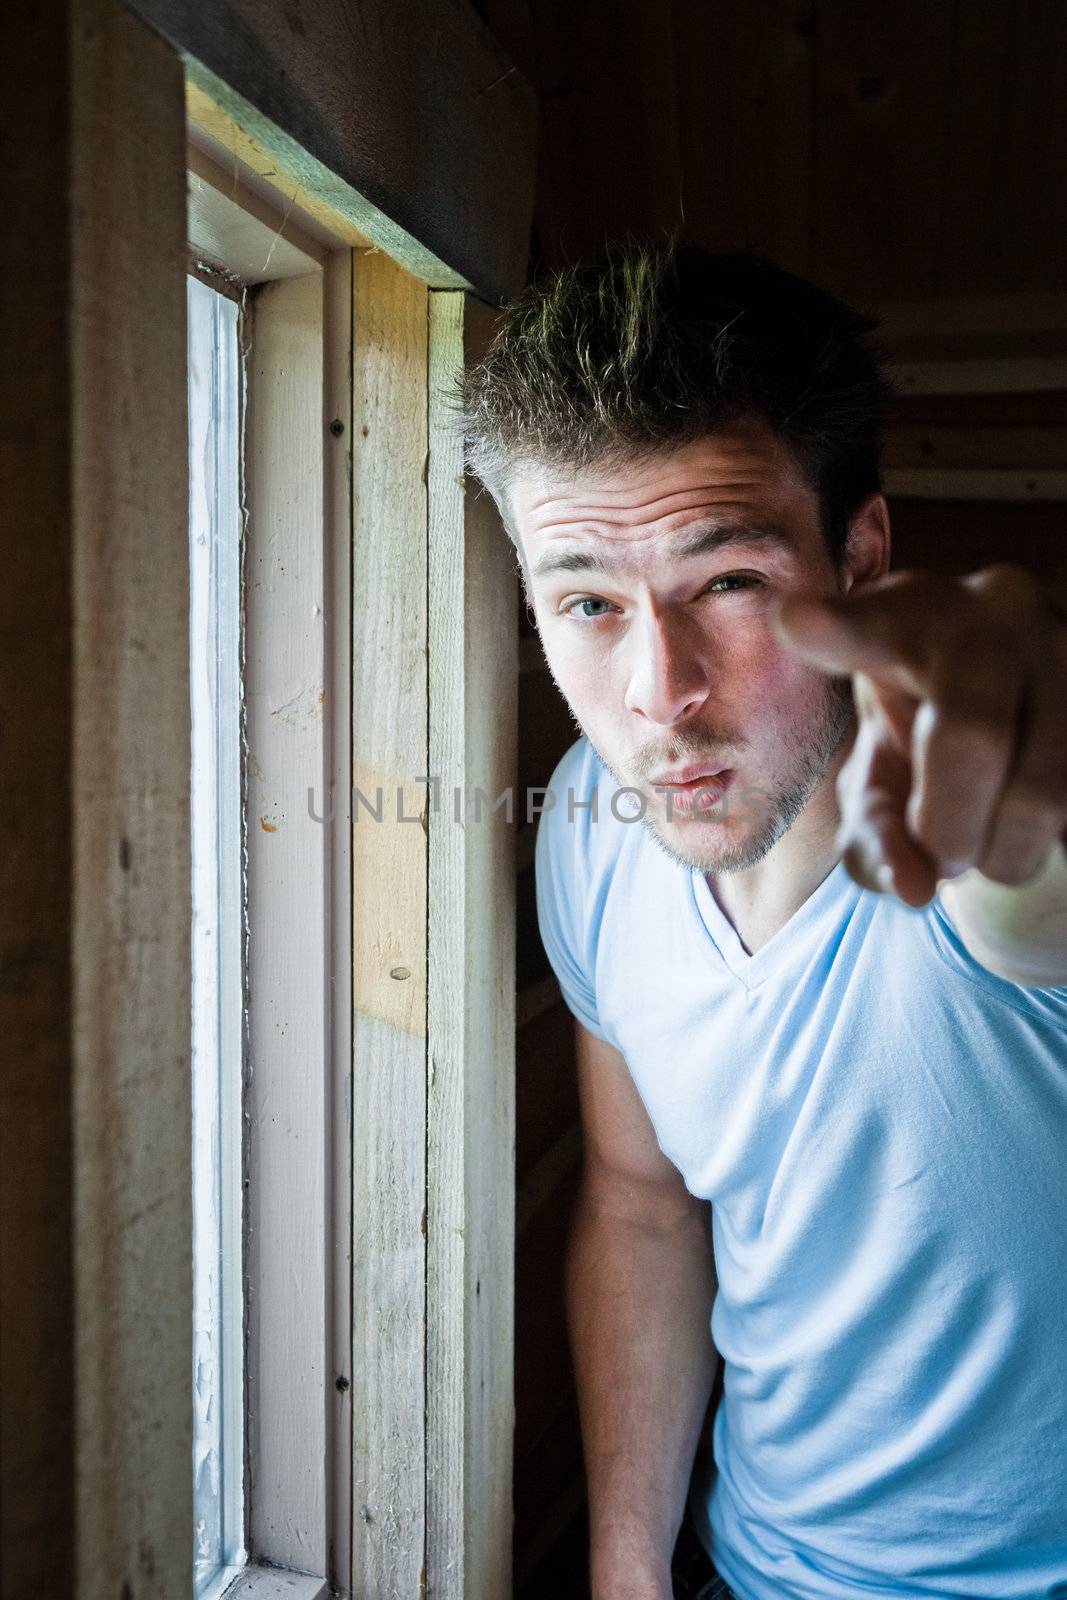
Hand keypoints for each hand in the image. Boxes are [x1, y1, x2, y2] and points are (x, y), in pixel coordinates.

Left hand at [768, 564, 1066, 907]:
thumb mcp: (881, 787)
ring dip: (1006, 853)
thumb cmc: (925, 748)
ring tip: (990, 843)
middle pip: (971, 736)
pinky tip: (1035, 827)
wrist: (1025, 720)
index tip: (791, 620)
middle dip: (948, 827)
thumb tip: (915, 888)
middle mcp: (996, 608)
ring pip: (1042, 792)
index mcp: (910, 615)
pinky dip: (1051, 848)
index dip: (838, 629)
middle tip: (942, 850)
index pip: (872, 623)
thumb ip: (877, 837)